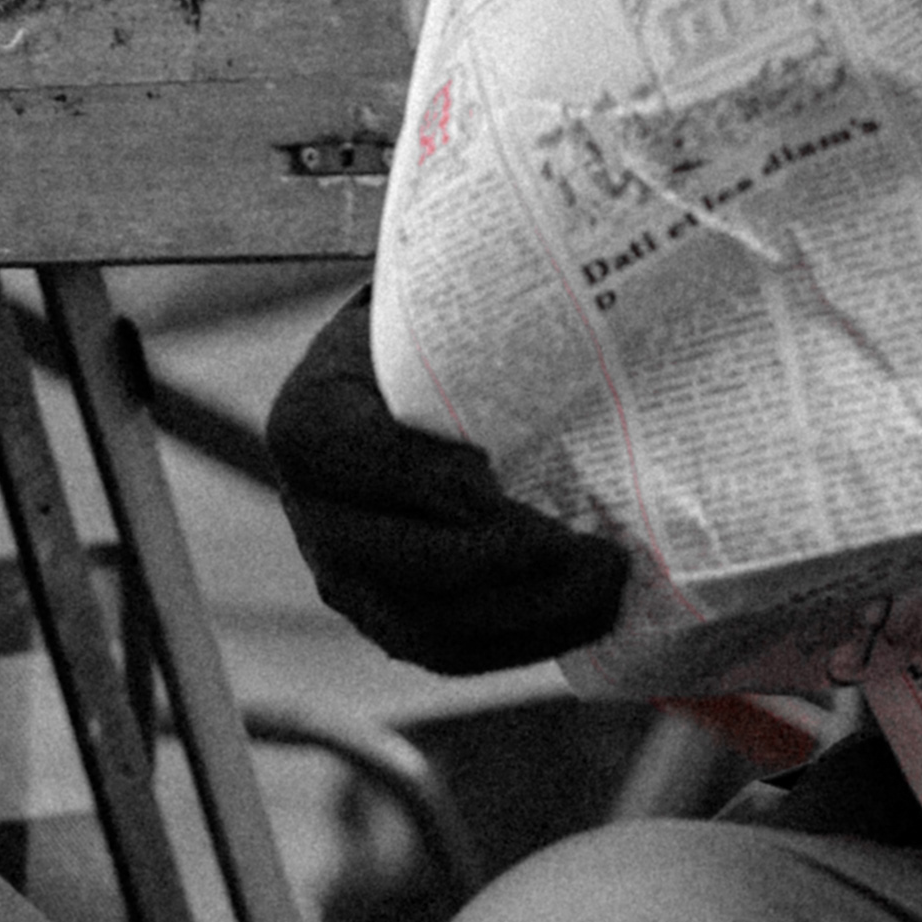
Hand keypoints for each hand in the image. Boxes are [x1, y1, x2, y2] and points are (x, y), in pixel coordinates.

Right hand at [265, 286, 625, 673]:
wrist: (416, 385)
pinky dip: (522, 642)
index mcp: (312, 420)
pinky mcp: (384, 615)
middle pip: (400, 559)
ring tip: (611, 586)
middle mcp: (310, 507)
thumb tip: (593, 269)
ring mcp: (342, 572)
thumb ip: (489, 315)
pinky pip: (447, 652)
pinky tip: (589, 617)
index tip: (506, 478)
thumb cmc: (445, 342)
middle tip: (602, 551)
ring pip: (425, 622)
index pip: (362, 458)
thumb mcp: (443, 317)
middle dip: (509, 563)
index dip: (431, 479)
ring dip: (529, 615)